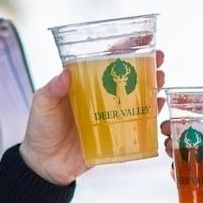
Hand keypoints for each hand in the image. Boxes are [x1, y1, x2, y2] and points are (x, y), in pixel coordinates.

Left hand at [21, 50, 164, 185]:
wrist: (45, 164)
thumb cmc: (41, 129)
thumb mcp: (42, 105)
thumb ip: (52, 90)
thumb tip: (66, 73)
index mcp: (84, 83)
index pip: (106, 59)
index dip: (125, 47)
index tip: (143, 38)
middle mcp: (100, 95)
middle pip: (128, 75)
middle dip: (147, 64)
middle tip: (160, 57)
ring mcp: (111, 114)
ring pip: (137, 96)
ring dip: (152, 85)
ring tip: (161, 78)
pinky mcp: (116, 134)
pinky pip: (137, 122)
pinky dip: (150, 113)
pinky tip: (158, 105)